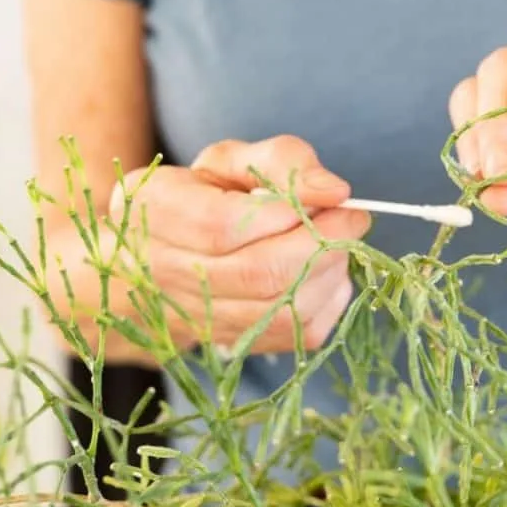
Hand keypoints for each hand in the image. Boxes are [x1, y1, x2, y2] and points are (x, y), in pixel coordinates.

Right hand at [109, 135, 370, 355]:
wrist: (154, 263)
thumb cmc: (201, 198)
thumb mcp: (232, 161)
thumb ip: (283, 161)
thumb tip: (335, 191)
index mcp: (156, 210)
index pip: (224, 225)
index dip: (288, 214)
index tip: (333, 200)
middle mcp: (164, 272)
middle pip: (258, 273)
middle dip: (321, 244)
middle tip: (352, 220)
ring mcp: (196, 318)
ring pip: (281, 310)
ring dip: (327, 273)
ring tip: (337, 245)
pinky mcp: (232, 345)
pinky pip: (296, 334)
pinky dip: (327, 302)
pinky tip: (325, 274)